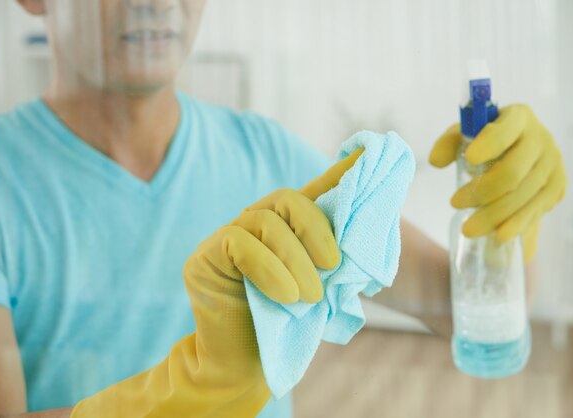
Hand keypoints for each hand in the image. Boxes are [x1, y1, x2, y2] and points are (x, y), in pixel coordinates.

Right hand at [72, 148, 363, 417]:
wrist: (246, 365)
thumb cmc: (286, 327)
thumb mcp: (320, 288)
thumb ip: (333, 259)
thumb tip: (364, 237)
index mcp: (286, 230)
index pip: (312, 192)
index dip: (339, 172)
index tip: (368, 153)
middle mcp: (255, 224)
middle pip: (289, 200)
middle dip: (317, 231)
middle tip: (333, 267)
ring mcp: (227, 236)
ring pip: (267, 223)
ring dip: (296, 261)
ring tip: (309, 297)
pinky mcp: (204, 256)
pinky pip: (239, 244)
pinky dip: (270, 270)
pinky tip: (284, 296)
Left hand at [429, 104, 565, 261]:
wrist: (519, 152)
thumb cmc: (485, 141)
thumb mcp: (465, 135)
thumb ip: (448, 143)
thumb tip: (435, 160)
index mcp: (518, 118)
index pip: (505, 131)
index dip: (488, 144)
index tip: (469, 159)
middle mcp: (541, 139)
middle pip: (512, 172)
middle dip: (482, 192)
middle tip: (454, 204)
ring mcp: (552, 164)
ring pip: (522, 196)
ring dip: (493, 215)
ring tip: (468, 229)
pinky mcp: (557, 187)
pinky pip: (535, 211)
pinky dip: (515, 225)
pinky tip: (498, 235)